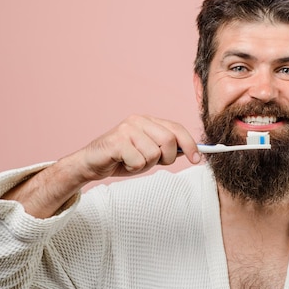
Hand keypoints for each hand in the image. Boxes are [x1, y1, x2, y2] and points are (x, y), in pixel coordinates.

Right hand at [66, 114, 200, 182]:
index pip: (177, 129)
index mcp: (148, 121)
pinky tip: (123, 163)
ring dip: (146, 165)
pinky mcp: (117, 141)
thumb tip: (190, 151)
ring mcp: (127, 129)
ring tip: (133, 162)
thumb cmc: (121, 159)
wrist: (91, 164)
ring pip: (154, 154)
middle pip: (169, 141)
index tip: (197, 159)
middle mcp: (138, 120)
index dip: (190, 144)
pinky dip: (133, 168)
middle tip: (154, 163)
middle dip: (167, 158)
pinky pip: (139, 161)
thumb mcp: (148, 154)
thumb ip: (166, 149)